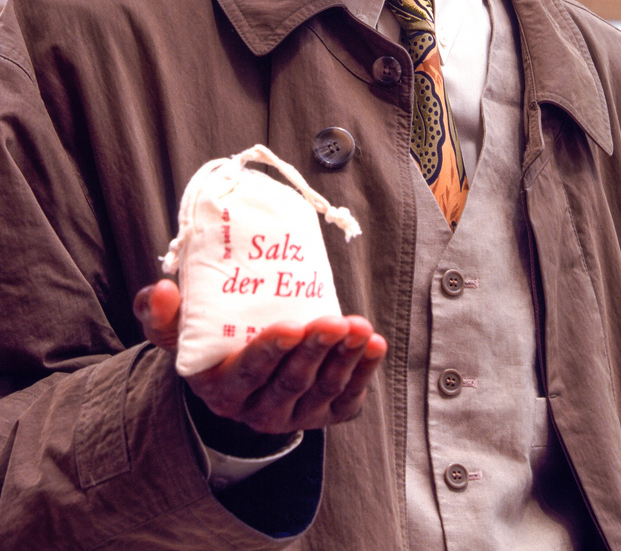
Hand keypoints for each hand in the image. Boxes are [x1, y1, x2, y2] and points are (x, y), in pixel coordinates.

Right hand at [133, 280, 386, 434]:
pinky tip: (375, 346)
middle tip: (335, 320)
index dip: (271, 352)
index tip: (292, 325)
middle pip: (291, 382)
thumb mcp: (178, 332)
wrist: (237, 371)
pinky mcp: (323, 414)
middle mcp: (258, 411)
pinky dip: (364, 373)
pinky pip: (347, 400)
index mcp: (222, 390)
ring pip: (323, 390)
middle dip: (316, 351)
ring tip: (360, 327)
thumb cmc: (208, 341)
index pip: (249, 374)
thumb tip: (161, 289)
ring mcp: (294, 415)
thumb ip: (161, 314)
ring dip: (346, 359)